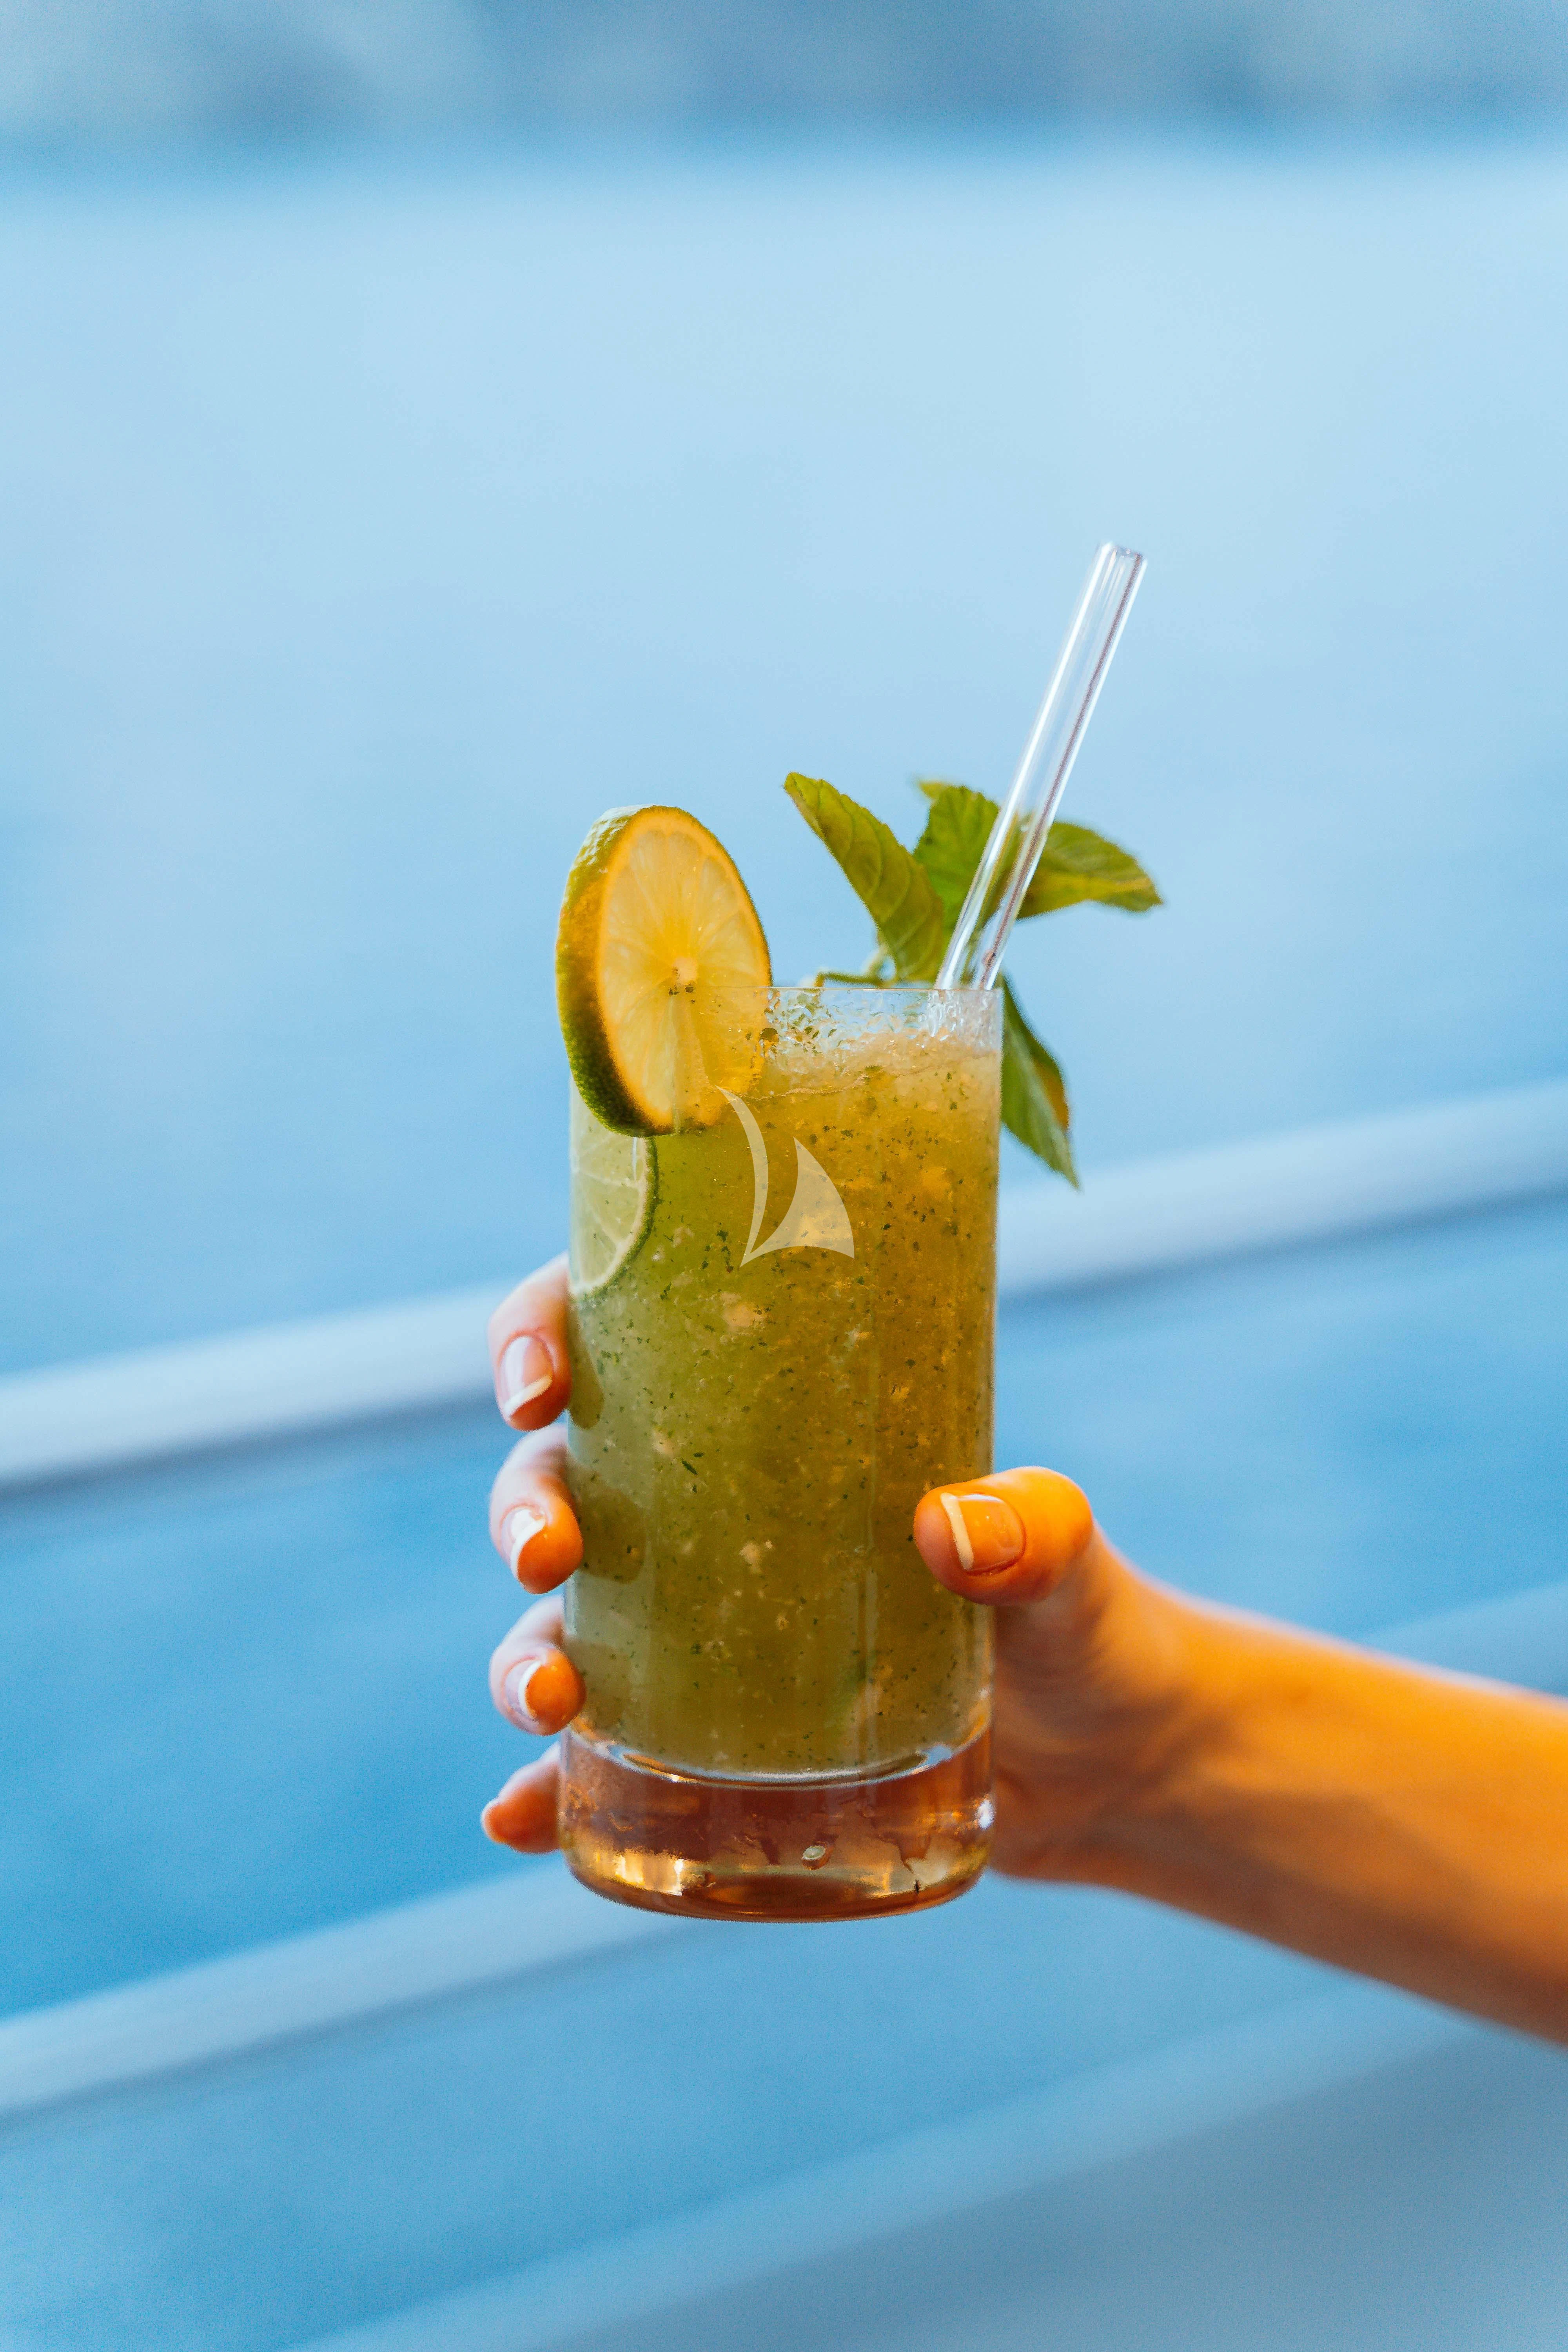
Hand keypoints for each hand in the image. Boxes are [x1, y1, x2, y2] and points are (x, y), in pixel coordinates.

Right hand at [479, 1256, 1184, 1877]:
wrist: (1109, 1763)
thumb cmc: (1084, 1622)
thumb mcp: (1070, 1567)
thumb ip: (1035, 1533)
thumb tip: (955, 1525)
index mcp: (773, 1425)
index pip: (624, 1337)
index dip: (545, 1334)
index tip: (541, 1382)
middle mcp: (710, 1520)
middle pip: (564, 1481)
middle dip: (526, 1509)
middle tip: (546, 1556)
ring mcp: (699, 1638)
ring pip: (560, 1625)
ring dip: (523, 1658)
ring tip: (546, 1706)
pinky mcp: (711, 1749)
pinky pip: (596, 1765)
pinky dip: (543, 1787)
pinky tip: (520, 1814)